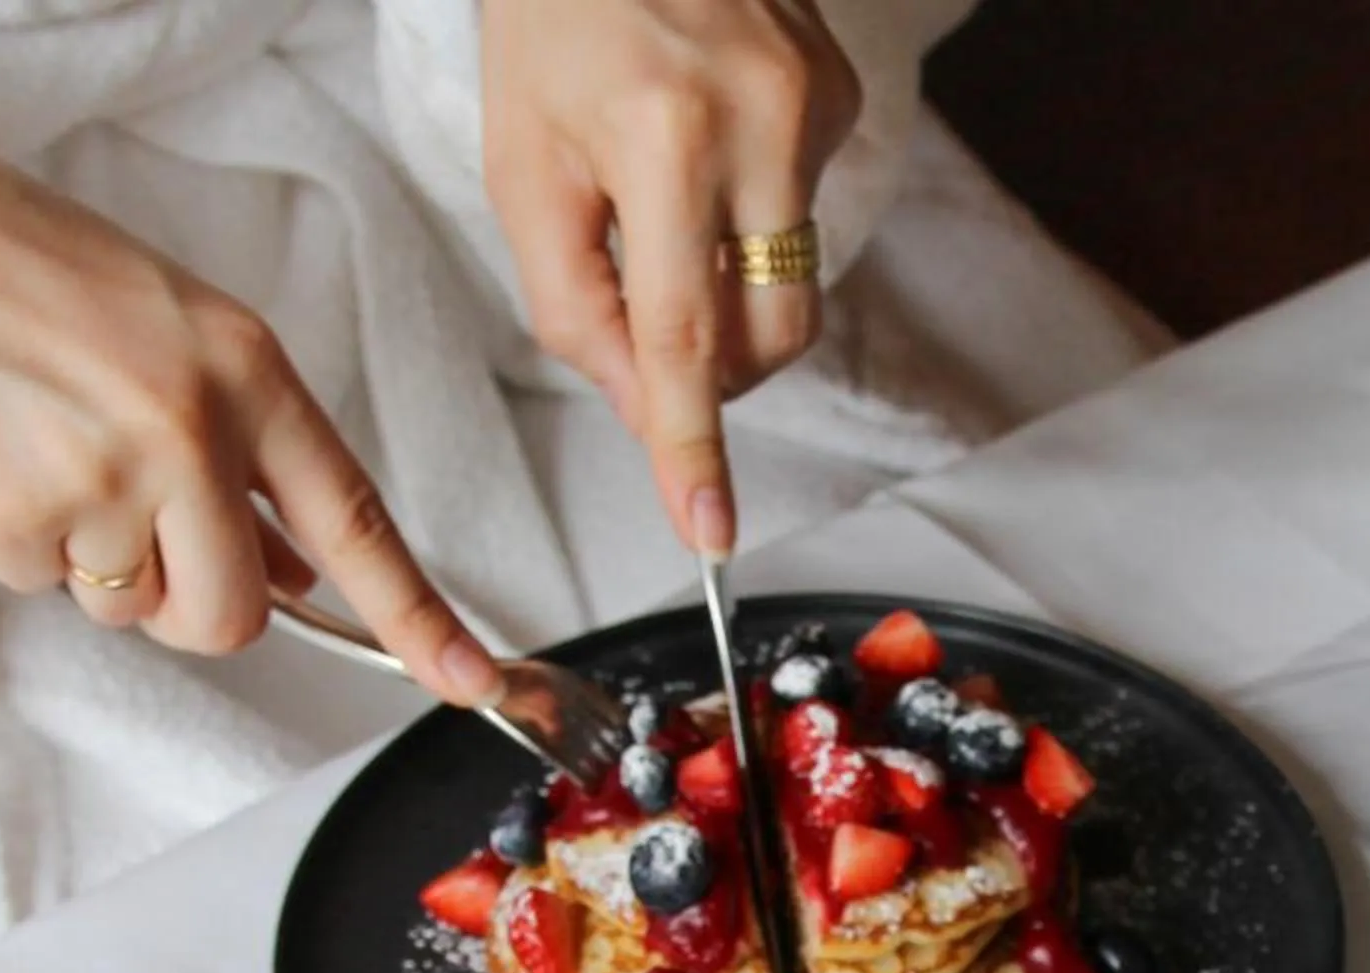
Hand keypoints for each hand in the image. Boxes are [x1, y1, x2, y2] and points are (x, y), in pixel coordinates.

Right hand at [0, 94, 502, 706]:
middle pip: (235, 615)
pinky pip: (41, 584)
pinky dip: (14, 539)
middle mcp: (191, 428)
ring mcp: (106, 477)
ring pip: (132, 608)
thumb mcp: (166, 333)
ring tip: (40, 448)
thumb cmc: (16, 270)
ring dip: (92, 564)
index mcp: (247, 371)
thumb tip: (295, 570)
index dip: (419, 616)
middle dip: (188, 602)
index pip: (354, 519)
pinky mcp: (20, 515)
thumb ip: (240, 450)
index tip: (470, 679)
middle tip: (131, 526)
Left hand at [476, 0, 859, 555]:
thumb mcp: (524, 168)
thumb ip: (573, 306)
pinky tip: (708, 143)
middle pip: (766, 334)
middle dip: (712, 369)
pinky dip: (749, 214)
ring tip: (665, 201)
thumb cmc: (555, 24)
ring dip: (725, 286)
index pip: (682, 333)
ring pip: (788, 283)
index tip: (707, 525)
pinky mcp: (845, 97)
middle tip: (646, 322)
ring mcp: (818, 107)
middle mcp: (762, 121)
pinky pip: (803, 216)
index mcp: (663, 137)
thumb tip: (641, 405)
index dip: (692, 442)